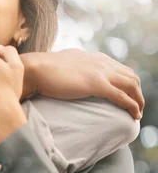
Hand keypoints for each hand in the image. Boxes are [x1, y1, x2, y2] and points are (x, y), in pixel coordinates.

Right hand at [25, 49, 143, 118]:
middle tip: (136, 105)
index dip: (126, 81)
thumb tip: (65, 76)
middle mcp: (100, 62)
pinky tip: (134, 115)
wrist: (33, 69)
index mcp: (92, 57)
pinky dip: (132, 106)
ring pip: (132, 85)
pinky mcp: (97, 84)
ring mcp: (100, 72)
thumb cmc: (40, 70)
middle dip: (137, 91)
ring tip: (137, 113)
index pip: (118, 67)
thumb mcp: (60, 64)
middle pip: (130, 76)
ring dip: (139, 100)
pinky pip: (123, 97)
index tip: (126, 94)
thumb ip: (69, 67)